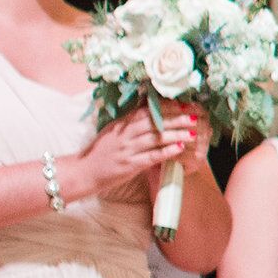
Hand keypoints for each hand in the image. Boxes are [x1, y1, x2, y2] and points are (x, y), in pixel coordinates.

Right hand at [70, 103, 206, 200]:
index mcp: (121, 124)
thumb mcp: (114, 132)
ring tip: (192, 132)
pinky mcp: (129, 166)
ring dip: (175, 134)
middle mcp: (124, 135)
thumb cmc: (101, 152)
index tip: (184, 104)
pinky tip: (178, 148)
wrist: (82, 172)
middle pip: (154, 122)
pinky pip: (150, 157)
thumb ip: (131, 123)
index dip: (166, 107)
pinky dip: (166, 152)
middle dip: (176, 118)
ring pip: (155, 138)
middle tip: (194, 116)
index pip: (146, 111)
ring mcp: (127, 150)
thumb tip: (151, 110)